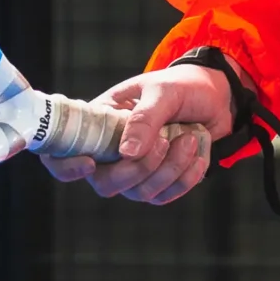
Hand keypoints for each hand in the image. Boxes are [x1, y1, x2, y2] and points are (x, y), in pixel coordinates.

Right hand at [39, 64, 235, 205]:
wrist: (217, 96)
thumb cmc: (182, 85)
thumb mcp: (163, 91)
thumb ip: (145, 118)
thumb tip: (126, 153)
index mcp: (100, 123)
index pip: (62, 153)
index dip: (66, 167)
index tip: (89, 164)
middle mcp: (112, 151)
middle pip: (106, 183)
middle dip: (138, 170)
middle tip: (166, 141)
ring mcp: (135, 169)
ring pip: (139, 192)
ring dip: (169, 170)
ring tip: (189, 139)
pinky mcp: (160, 180)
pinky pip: (165, 195)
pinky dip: (185, 179)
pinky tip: (198, 155)